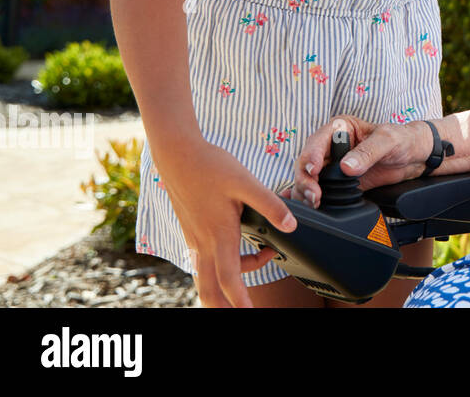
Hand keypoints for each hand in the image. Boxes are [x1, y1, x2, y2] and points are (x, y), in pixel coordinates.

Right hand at [154, 139, 295, 307]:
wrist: (178, 156)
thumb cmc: (211, 166)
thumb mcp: (246, 182)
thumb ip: (270, 204)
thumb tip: (291, 225)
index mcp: (219, 235)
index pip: (229, 279)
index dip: (240, 301)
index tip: (249, 313)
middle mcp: (204, 243)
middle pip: (209, 290)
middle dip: (225, 306)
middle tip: (245, 310)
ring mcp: (195, 240)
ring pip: (206, 277)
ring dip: (226, 284)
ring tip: (259, 264)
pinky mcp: (192, 233)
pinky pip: (204, 262)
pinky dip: (220, 268)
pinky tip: (237, 253)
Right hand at [292, 115, 429, 205]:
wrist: (415, 157)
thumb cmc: (402, 139)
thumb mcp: (388, 140)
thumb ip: (368, 152)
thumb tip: (347, 166)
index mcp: (340, 128)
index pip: (317, 141)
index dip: (311, 156)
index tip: (314, 171)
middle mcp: (332, 146)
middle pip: (307, 162)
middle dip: (306, 179)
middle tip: (314, 194)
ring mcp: (334, 165)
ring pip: (309, 178)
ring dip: (306, 190)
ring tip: (314, 202)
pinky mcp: (339, 182)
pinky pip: (320, 190)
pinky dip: (312, 197)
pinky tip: (309, 205)